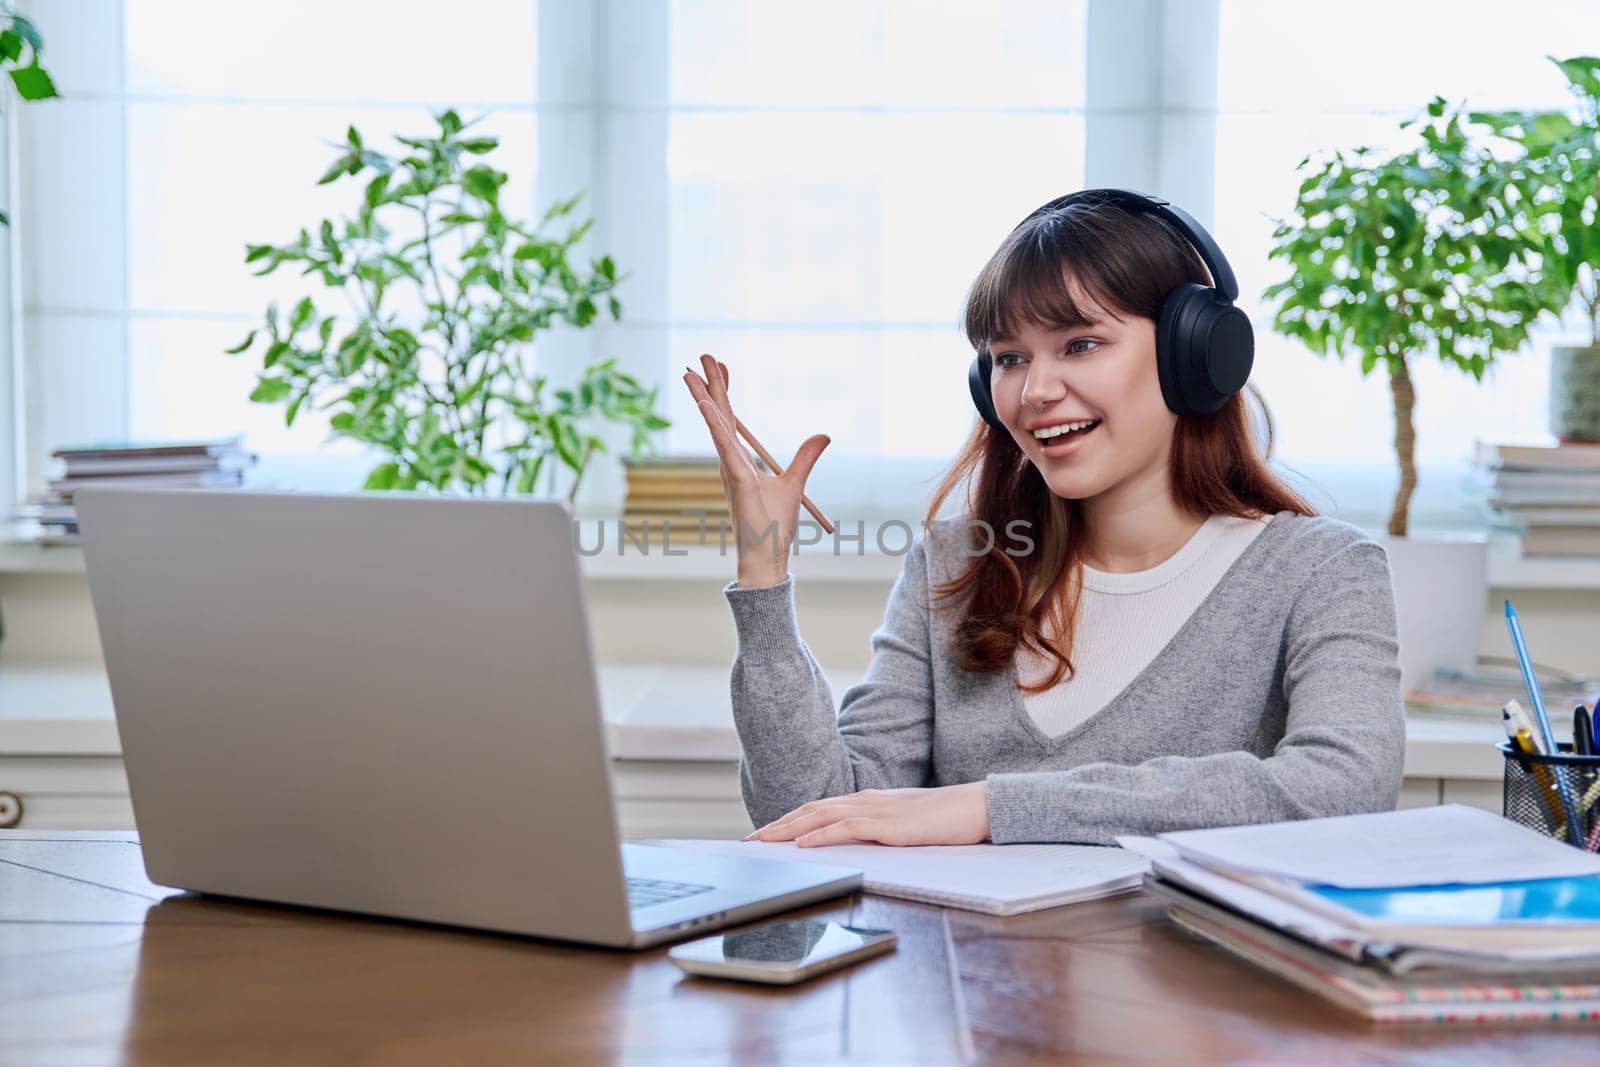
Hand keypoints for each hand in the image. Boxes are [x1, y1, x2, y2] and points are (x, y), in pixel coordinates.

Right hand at [681, 353, 829, 587]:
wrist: (766, 555)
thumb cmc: (774, 525)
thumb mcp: (795, 482)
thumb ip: (806, 456)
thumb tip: (823, 435)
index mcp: (741, 460)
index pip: (731, 419)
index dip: (725, 391)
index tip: (721, 366)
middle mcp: (731, 461)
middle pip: (720, 415)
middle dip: (711, 384)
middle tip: (702, 355)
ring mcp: (730, 468)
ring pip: (716, 424)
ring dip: (705, 397)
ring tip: (692, 372)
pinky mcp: (736, 478)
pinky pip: (723, 445)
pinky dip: (714, 424)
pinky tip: (706, 405)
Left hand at [742, 783, 990, 846]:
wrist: (975, 806)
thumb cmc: (943, 818)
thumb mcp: (902, 822)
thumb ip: (878, 828)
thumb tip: (854, 841)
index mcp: (868, 800)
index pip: (818, 808)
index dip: (789, 819)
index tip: (765, 833)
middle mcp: (866, 800)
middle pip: (811, 809)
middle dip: (777, 825)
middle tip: (749, 841)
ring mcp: (876, 810)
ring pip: (821, 816)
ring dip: (788, 829)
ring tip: (763, 841)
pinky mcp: (889, 825)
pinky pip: (847, 829)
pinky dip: (820, 835)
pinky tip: (802, 844)